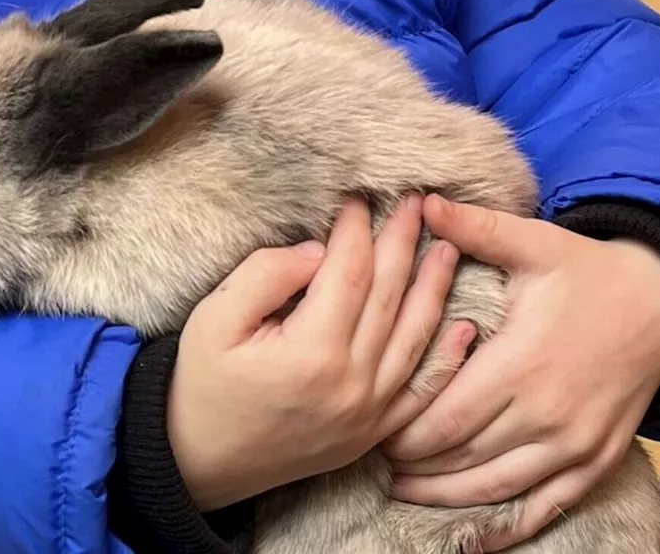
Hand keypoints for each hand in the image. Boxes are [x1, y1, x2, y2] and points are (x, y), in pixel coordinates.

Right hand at [169, 196, 477, 510]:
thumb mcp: (213, 320)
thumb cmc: (201, 386)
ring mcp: (369, 413)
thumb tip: (319, 251)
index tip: (357, 196)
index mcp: (312, 352)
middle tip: (416, 201)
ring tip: (448, 244)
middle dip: (403, 242)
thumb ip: (265, 276)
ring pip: (416, 336)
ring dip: (435, 286)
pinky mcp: (372, 433)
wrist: (198, 463)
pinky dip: (446, 356)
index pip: (349, 271)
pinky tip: (462, 325)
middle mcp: (353, 383)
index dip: (356, 228)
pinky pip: (422, 391)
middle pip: (390, 296)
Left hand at [382, 195, 659, 550]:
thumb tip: (422, 202)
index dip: (404, 430)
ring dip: (446, 497)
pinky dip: (508, 526)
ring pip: (496, 487)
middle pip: (463, 455)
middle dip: (415, 463)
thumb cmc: (588, 272)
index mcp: (523, 361)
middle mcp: (548, 412)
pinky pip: (547, 506)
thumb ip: (476, 228)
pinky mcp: (597, 459)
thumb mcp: (535, 243)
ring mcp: (576, 442)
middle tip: (376, 459)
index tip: (373, 428)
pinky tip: (473, 538)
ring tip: (405, 491)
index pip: (447, 414)